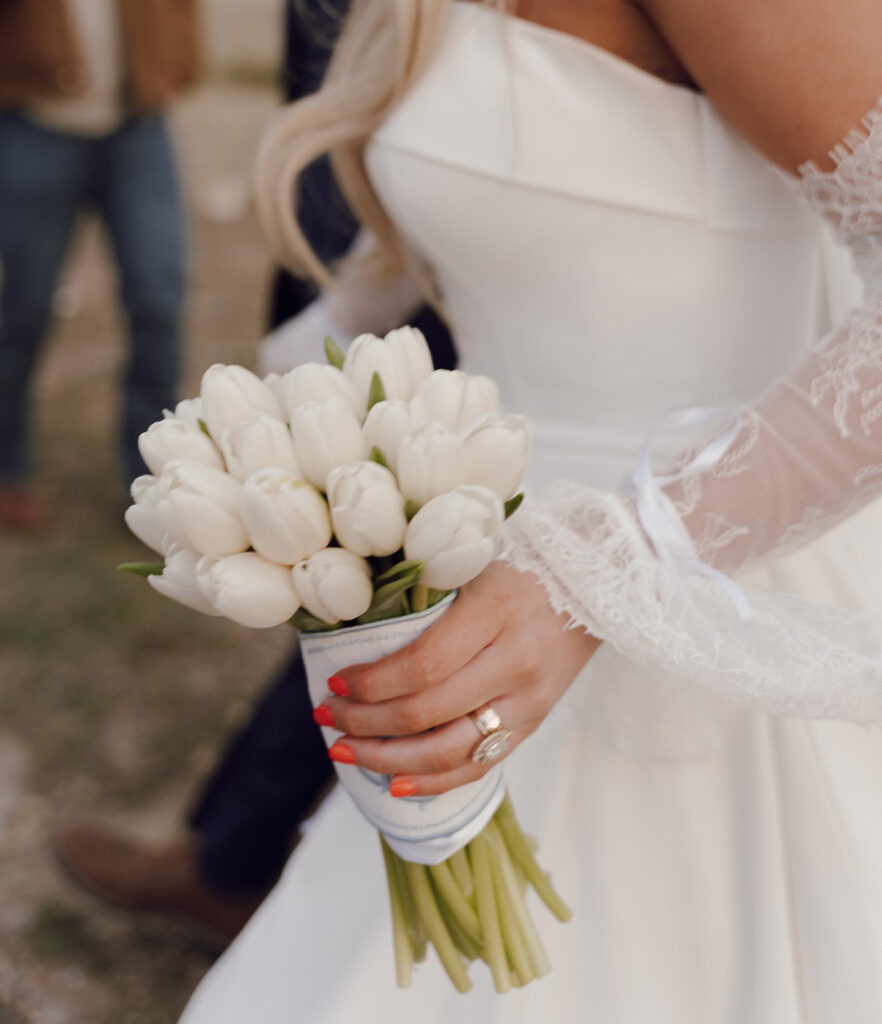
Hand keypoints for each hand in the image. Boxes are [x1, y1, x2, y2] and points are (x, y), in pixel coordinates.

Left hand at [314, 562, 599, 794]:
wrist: (594, 587)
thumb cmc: (520, 568)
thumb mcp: (472, 563)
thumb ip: (423, 593)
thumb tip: (351, 626)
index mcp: (497, 611)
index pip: (424, 665)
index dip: (373, 684)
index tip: (336, 682)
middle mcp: (517, 662)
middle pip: (430, 713)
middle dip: (367, 722)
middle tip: (327, 716)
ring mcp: (529, 701)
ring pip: (452, 751)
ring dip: (390, 760)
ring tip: (346, 752)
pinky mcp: (533, 724)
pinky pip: (479, 765)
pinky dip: (434, 782)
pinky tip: (394, 782)